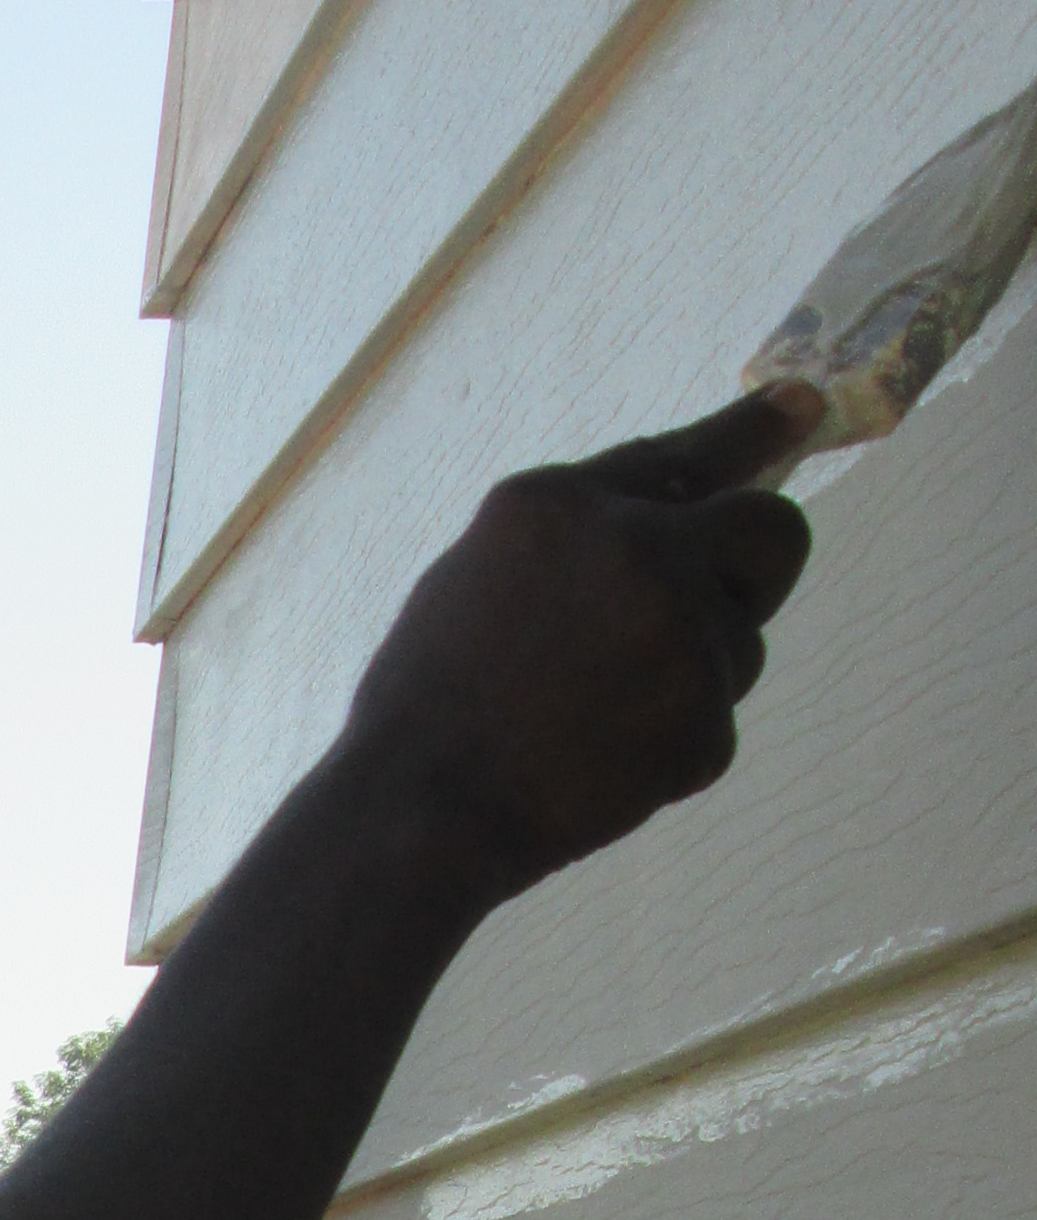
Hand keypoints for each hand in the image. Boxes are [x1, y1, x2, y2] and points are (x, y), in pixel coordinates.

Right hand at [337, 388, 814, 905]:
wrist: (416, 814)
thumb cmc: (427, 703)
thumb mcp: (478, 576)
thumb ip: (575, 539)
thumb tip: (673, 521)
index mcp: (560, 502)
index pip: (685, 454)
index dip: (756, 429)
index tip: (804, 405)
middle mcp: (634, 545)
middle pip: (771, 531)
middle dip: (758, 568)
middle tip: (713, 614)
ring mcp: (678, 630)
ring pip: (742, 643)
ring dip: (693, 677)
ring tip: (597, 718)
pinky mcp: (701, 716)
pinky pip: (713, 725)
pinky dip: (669, 750)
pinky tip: (598, 764)